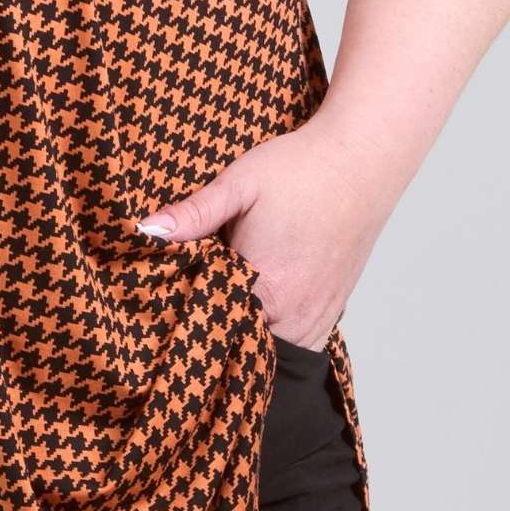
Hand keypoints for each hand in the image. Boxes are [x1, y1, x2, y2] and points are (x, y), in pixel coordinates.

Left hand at [136, 119, 392, 348]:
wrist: (362, 159)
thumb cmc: (301, 167)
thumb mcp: (240, 183)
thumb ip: (194, 213)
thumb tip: (147, 231)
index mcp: (267, 285)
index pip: (214, 327)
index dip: (189, 319)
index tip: (171, 308)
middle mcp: (296, 312)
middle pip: (243, 347)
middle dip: (218, 334)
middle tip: (195, 308)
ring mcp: (318, 316)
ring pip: (271, 351)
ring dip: (249, 338)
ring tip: (227, 310)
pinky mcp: (332, 310)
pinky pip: (298, 344)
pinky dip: (276, 335)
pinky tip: (259, 311)